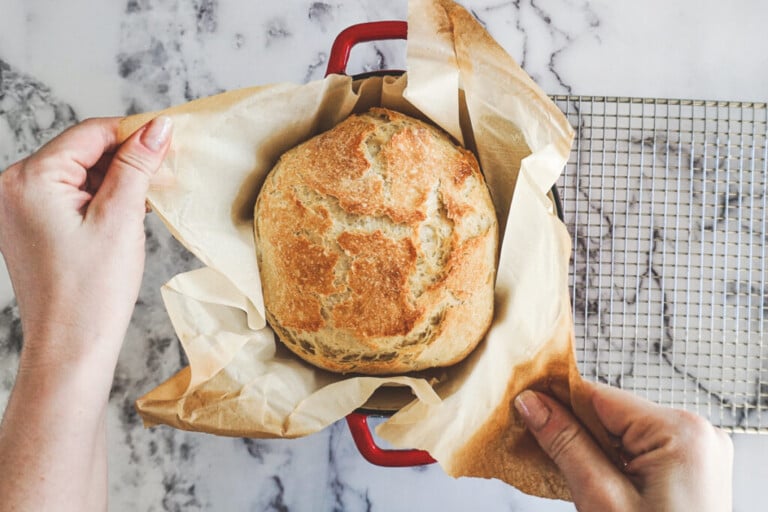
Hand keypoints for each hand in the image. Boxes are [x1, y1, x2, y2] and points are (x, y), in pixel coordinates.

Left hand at [0, 116, 171, 511]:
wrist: (71, 346)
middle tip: (170, 170)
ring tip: (156, 193)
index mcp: (31, 178)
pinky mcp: (32, 226)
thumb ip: (137, 165)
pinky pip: (72, 196)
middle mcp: (15, 186)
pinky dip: (104, 197)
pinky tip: (133, 209)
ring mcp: (20, 208)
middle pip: (84, 152)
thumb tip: (158, 126)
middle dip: (129, 157)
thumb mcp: (121, 218)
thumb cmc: (93, 290)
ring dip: (119, 178)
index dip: (134, 132)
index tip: (172, 138)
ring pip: (81, 174)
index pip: (90, 134)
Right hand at [515, 382, 732, 511]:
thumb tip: (533, 404)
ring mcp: (696, 452)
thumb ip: (567, 444)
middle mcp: (694, 434)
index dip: (555, 400)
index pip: (599, 395)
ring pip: (622, 433)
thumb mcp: (603, 500)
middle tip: (534, 445)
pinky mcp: (690, 470)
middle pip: (610, 414)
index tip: (521, 405)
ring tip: (564, 470)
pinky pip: (639, 450)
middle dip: (572, 429)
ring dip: (589, 448)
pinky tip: (591, 478)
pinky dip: (611, 462)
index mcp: (680, 431)